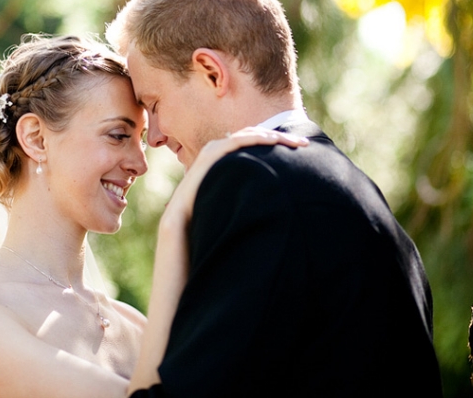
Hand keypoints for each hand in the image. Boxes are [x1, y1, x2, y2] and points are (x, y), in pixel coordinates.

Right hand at [128, 127, 307, 392]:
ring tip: (286, 142)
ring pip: (212, 155)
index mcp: (205, 210)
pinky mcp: (173, 221)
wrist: (178, 336)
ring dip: (251, 140)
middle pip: (223, 151)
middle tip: (300, 142)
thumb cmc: (212, 306)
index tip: (298, 149)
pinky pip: (201, 174)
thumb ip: (252, 233)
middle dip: (263, 137)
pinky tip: (259, 152)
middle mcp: (190, 204)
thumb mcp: (242, 259)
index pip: (231, 162)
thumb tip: (295, 224)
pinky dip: (230, 154)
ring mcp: (179, 210)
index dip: (264, 147)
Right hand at [164, 127, 307, 225]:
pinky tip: (272, 139)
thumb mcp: (234, 198)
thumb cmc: (208, 214)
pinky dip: (255, 138)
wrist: (183, 221)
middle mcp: (221, 150)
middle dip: (282, 138)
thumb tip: (272, 199)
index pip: (256, 144)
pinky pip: (236, 141)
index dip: (278, 144)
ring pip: (249, 135)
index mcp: (227, 159)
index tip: (301, 151)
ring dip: (273, 136)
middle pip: (256, 137)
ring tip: (294, 141)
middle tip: (305, 144)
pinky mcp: (211, 154)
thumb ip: (247, 190)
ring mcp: (215, 150)